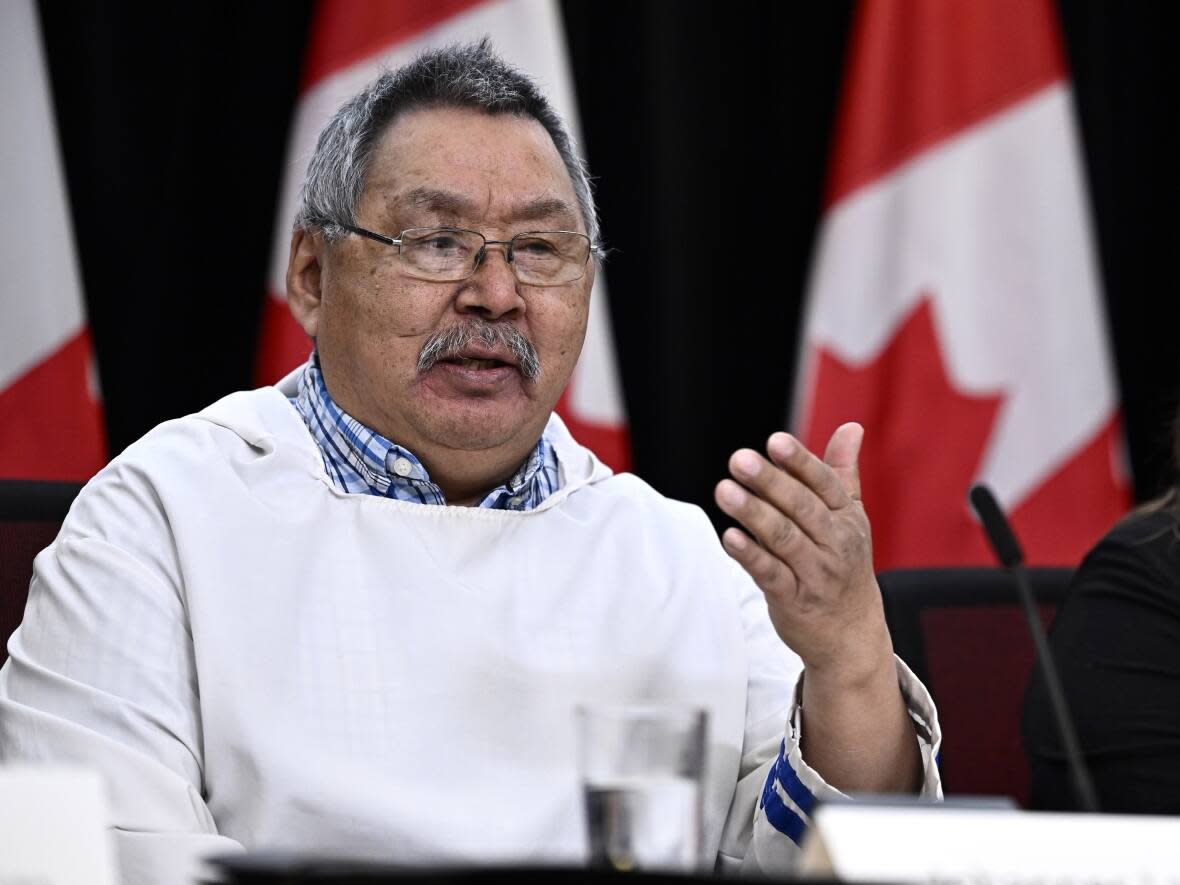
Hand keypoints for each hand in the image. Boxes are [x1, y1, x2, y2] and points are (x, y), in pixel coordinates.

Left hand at [713, 423, 888, 680]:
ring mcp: (816, 573)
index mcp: (847, 518)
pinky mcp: (794, 600)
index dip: (799, 462)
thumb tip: (851, 427)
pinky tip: (729, 537)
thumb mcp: (850, 519)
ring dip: (753, 513)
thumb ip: (842, 473)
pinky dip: (750, 556)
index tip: (775, 441)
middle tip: (738, 459)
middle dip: (770, 481)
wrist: (852, 635)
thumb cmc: (844, 565)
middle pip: (801, 507)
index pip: (824, 484)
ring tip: (724, 490)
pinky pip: (771, 575)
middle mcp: (835, 543)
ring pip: (784, 539)